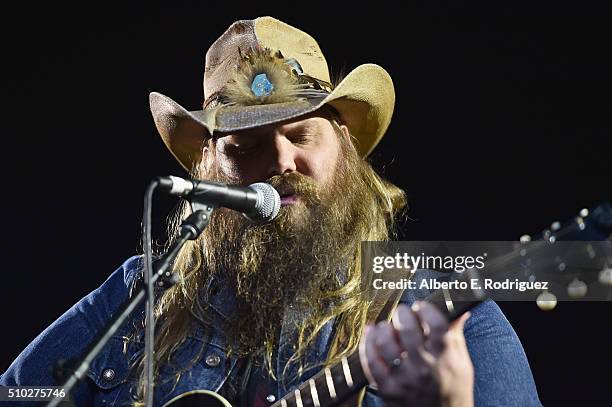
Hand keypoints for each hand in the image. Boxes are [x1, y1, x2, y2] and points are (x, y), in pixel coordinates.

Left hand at [359, 301, 473, 406]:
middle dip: (402, 314)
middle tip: (401, 312)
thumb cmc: (453, 390)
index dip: (425, 309)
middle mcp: (425, 367)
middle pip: (407, 329)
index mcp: (445, 357)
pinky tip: (371, 333)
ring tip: (386, 326)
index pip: (435, 323)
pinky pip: (372, 361)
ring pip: (386, 343)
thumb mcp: (461, 363)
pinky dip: (368, 343)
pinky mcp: (388, 389)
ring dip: (383, 328)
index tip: (420, 306)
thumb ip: (455, 334)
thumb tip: (458, 309)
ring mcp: (405, 379)